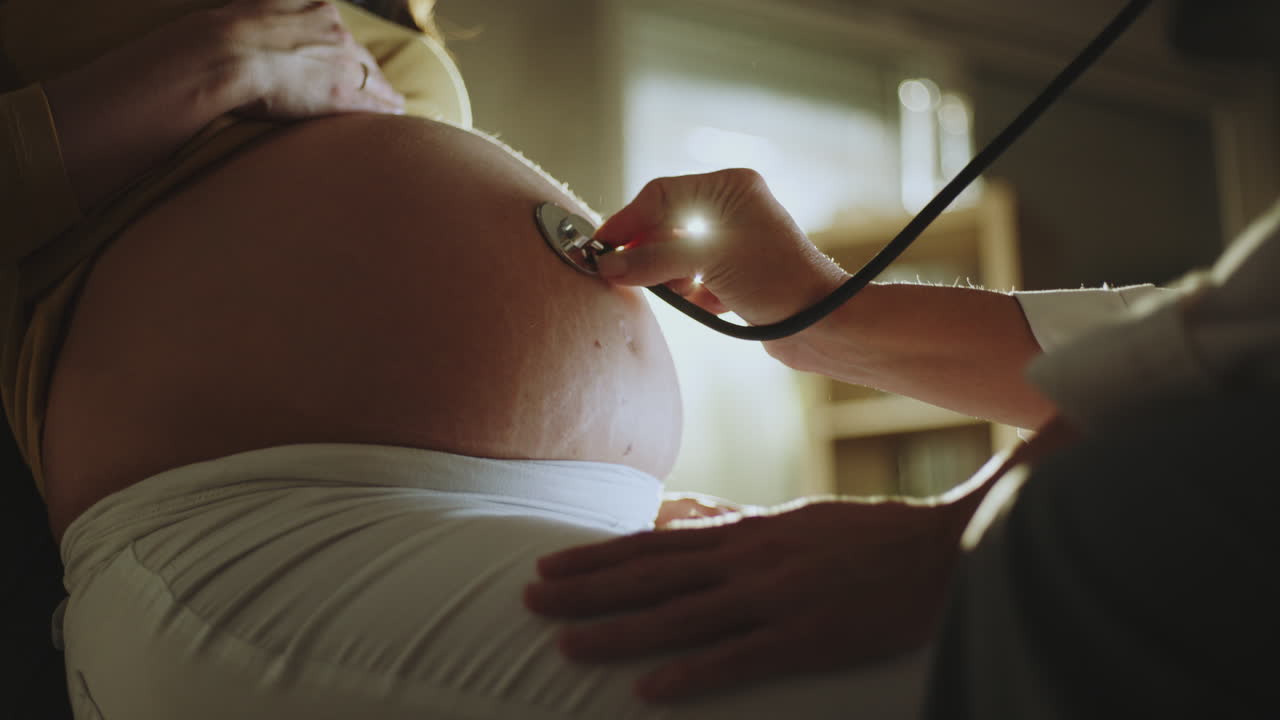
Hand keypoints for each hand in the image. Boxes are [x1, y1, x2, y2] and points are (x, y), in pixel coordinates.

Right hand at [215, 0, 405, 117]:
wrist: (228, 54)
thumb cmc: (228, 32)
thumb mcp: (259, 4)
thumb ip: (274, 6)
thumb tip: (269, 6)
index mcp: (318, 9)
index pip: (340, 33)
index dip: (346, 48)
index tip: (350, 57)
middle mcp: (337, 32)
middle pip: (362, 55)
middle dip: (370, 70)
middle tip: (380, 84)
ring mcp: (343, 63)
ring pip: (373, 78)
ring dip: (384, 91)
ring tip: (394, 102)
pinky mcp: (343, 94)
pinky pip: (373, 102)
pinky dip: (386, 108)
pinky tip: (395, 113)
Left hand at [524, 498, 967, 701]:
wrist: (944, 550)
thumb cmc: (869, 539)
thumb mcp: (794, 520)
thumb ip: (737, 524)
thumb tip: (688, 518)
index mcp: (746, 534)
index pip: (654, 545)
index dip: (596, 557)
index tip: (549, 565)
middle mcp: (749, 561)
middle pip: (652, 577)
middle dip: (587, 590)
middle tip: (528, 599)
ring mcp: (776, 598)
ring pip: (681, 617)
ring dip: (620, 632)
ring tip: (567, 646)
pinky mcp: (808, 637)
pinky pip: (740, 659)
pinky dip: (693, 674)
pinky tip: (651, 692)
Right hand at [594, 170, 849, 326]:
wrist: (822, 324)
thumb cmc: (774, 279)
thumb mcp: (706, 261)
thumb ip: (653, 259)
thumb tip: (609, 264)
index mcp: (729, 187)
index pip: (660, 194)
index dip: (627, 222)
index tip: (600, 249)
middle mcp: (732, 208)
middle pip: (665, 224)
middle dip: (648, 252)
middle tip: (624, 275)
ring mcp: (735, 241)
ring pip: (676, 254)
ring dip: (670, 277)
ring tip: (681, 293)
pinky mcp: (737, 274)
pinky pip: (694, 278)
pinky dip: (690, 292)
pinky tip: (706, 305)